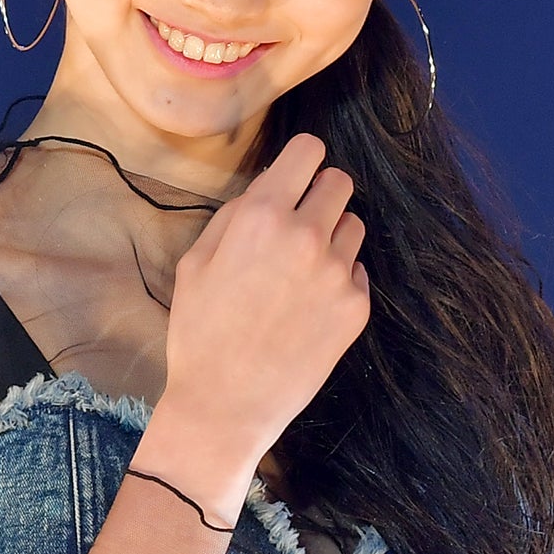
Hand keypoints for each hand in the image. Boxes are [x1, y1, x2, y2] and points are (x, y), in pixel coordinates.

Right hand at [160, 133, 369, 466]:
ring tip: (300, 271)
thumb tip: (269, 186)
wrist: (225, 403)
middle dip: (319, 194)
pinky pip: (358, 271)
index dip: (301, 160)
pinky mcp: (356, 307)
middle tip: (298, 223)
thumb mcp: (196, 262)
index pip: (309, 151)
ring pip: (353, 226)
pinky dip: (339, 279)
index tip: (295, 176)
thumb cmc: (200, 331)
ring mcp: (338, 274)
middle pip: (340, 182)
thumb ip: (235, 214)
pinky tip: (308, 305)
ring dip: (332, 236)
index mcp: (263, 217)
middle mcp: (308, 237)